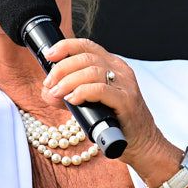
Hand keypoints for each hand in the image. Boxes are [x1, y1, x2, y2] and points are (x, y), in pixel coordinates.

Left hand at [40, 39, 168, 165]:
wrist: (141, 141)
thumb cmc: (115, 120)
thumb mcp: (88, 102)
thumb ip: (68, 93)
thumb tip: (46, 91)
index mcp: (111, 65)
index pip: (87, 46)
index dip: (66, 47)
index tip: (49, 55)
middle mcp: (120, 70)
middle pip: (85, 58)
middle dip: (61, 69)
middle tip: (50, 83)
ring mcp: (125, 84)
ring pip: (92, 71)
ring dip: (68, 81)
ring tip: (57, 93)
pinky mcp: (127, 101)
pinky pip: (101, 89)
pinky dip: (82, 92)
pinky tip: (72, 99)